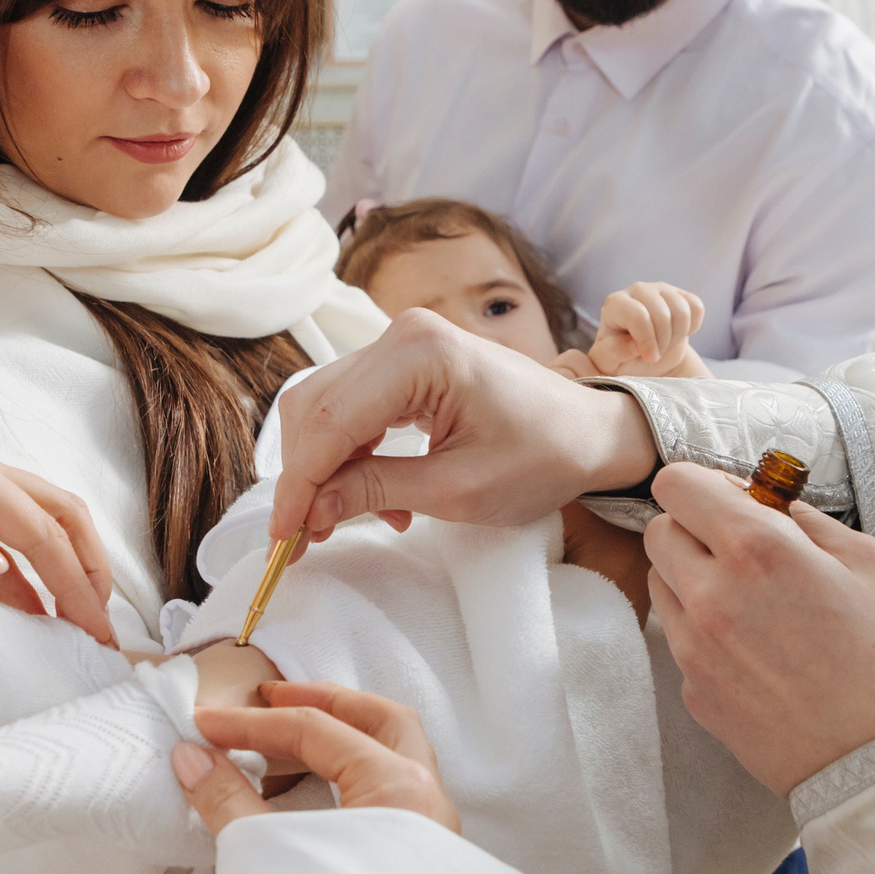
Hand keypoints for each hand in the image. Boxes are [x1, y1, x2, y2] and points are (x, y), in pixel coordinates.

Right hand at [172, 681, 459, 833]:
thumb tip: (192, 757)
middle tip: (273, 699)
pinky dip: (360, 772)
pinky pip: (398, 791)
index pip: (314, 731)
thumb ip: (229, 802)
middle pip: (380, 720)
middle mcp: (428, 799)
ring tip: (294, 740)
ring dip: (346, 735)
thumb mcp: (268, 859)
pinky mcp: (426, 863)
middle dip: (322, 703)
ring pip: (397, 754)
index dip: (250, 724)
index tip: (204, 728)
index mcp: (397, 786)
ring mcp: (435, 832)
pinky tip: (324, 792)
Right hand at [270, 310, 658, 541]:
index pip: (331, 422)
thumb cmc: (543, 455)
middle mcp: (402, 334)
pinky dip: (350, 454)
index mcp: (420, 353)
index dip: (300, 485)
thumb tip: (311, 512)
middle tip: (305, 539)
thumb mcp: (458, 489)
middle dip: (305, 478)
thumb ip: (377, 492)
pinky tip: (376, 497)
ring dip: (325, 468)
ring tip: (343, 522)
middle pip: (316, 409)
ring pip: (326, 408)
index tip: (284, 537)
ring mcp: (402, 343)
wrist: (590, 431)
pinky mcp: (405, 362)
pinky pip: (353, 406)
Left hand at [586, 282, 708, 378]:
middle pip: (662, 315)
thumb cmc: (622, 358)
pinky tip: (678, 333)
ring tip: (666, 344)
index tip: (650, 358)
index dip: (648, 341)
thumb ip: (612, 353)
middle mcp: (637, 290)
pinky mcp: (681, 293)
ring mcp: (661, 289)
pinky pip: (696, 308)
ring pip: (682, 311)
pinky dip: (693, 327)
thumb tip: (632, 344)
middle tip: (657, 354)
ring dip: (678, 336)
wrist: (647, 356)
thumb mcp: (609, 363)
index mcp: (615, 304)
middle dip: (663, 342)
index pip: (639, 317)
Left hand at [645, 461, 874, 796]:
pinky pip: (679, 639)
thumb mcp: (870, 564)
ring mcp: (694, 650)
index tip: (732, 501)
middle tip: (743, 549)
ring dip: (691, 578)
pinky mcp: (693, 693)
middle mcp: (710, 595)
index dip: (704, 485)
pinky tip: (754, 649)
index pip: (677, 484)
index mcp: (756, 550)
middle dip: (694, 529)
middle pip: (659, 532)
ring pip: (661, 585)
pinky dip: (703, 631)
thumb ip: (809, 521)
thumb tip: (774, 505)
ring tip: (749, 600)